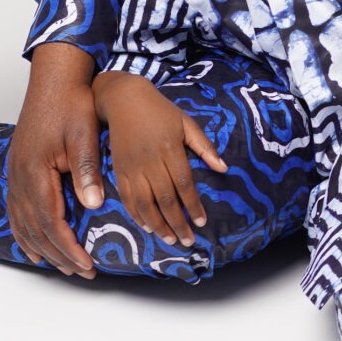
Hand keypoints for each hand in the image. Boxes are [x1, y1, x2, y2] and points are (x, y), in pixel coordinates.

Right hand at [6, 43, 105, 278]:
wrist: (53, 81)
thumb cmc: (71, 104)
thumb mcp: (84, 135)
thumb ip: (86, 170)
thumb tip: (93, 205)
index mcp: (36, 171)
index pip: (52, 222)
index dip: (69, 247)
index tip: (88, 264)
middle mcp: (20, 177)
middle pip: (36, 229)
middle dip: (60, 254)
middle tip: (83, 272)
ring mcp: (15, 175)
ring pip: (23, 224)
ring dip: (42, 248)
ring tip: (63, 267)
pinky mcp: (18, 171)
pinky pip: (16, 211)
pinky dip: (24, 234)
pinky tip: (34, 248)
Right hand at [95, 71, 227, 247]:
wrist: (123, 99)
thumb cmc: (160, 111)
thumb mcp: (187, 123)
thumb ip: (205, 147)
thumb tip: (224, 169)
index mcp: (170, 149)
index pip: (184, 185)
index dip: (192, 206)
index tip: (201, 222)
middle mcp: (150, 162)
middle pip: (165, 200)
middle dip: (177, 223)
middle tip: (188, 241)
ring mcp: (131, 168)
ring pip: (145, 204)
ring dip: (158, 225)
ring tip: (171, 239)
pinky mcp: (117, 171)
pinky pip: (127, 198)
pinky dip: (137, 215)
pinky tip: (148, 227)